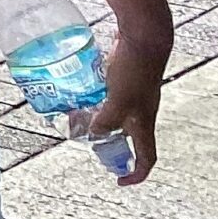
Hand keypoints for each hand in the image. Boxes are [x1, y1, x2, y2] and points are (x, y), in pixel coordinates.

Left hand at [91, 25, 169, 185]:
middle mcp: (140, 112)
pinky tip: (75, 91)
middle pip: (124, 136)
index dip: (136, 173)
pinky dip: (94, 99)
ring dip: (94, 118)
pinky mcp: (123, 79)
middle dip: (104, 142)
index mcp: (144, 123)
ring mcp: (132, 95)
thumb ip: (106, 120)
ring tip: (71, 115)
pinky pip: (108, 96)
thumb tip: (92, 134)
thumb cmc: (135, 70)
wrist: (144, 37)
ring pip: (113, 115)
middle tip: (81, 138)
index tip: (120, 181)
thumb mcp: (119, 100)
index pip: (146, 157)